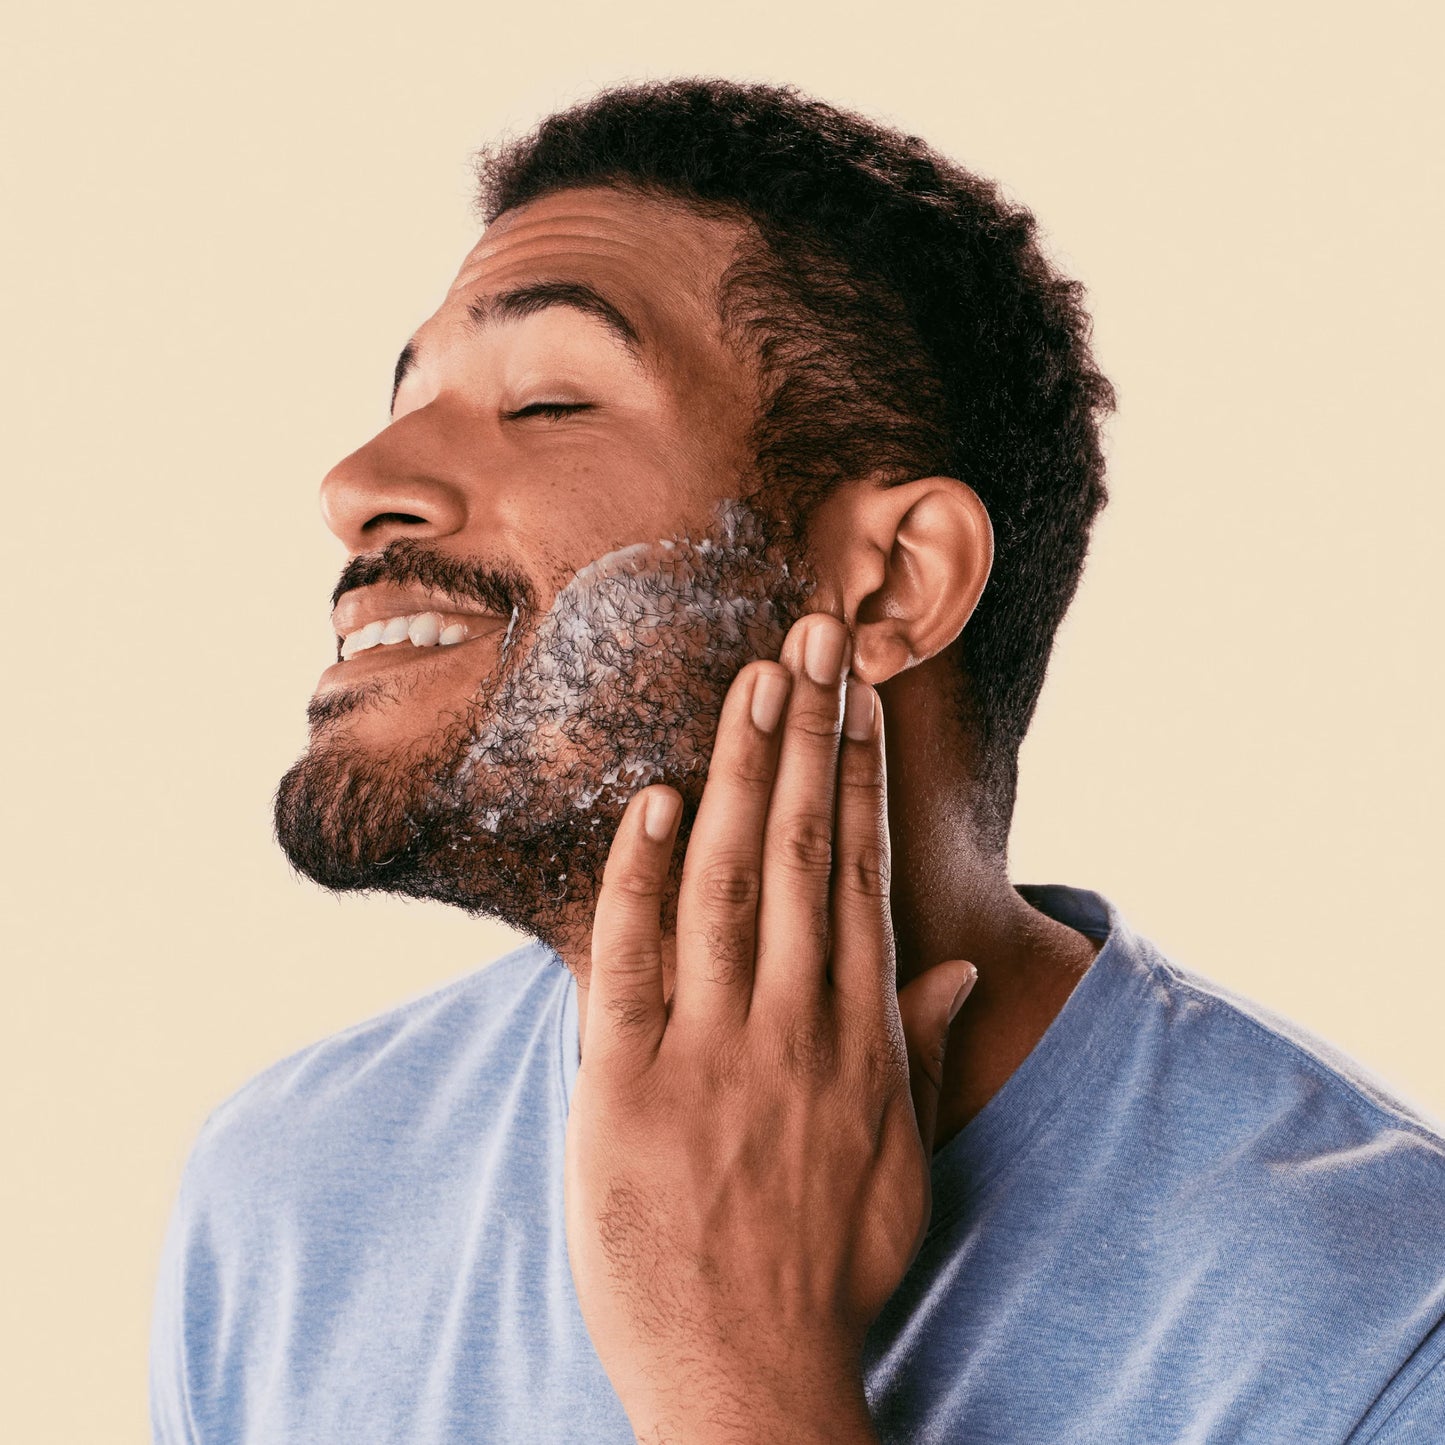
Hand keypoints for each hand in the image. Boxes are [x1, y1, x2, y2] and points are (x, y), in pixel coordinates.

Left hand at [565, 612, 978, 1443]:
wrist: (748, 1378)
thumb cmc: (831, 1265)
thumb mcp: (904, 1158)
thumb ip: (925, 1049)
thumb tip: (962, 967)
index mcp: (861, 1034)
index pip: (861, 872)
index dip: (859, 774)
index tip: (856, 694)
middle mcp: (795, 1024)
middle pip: (803, 850)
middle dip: (807, 734)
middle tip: (811, 636)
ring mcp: (712, 1052)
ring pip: (729, 881)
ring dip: (743, 775)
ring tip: (753, 682)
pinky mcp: (626, 1088)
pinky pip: (633, 963)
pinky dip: (641, 878)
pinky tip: (655, 802)